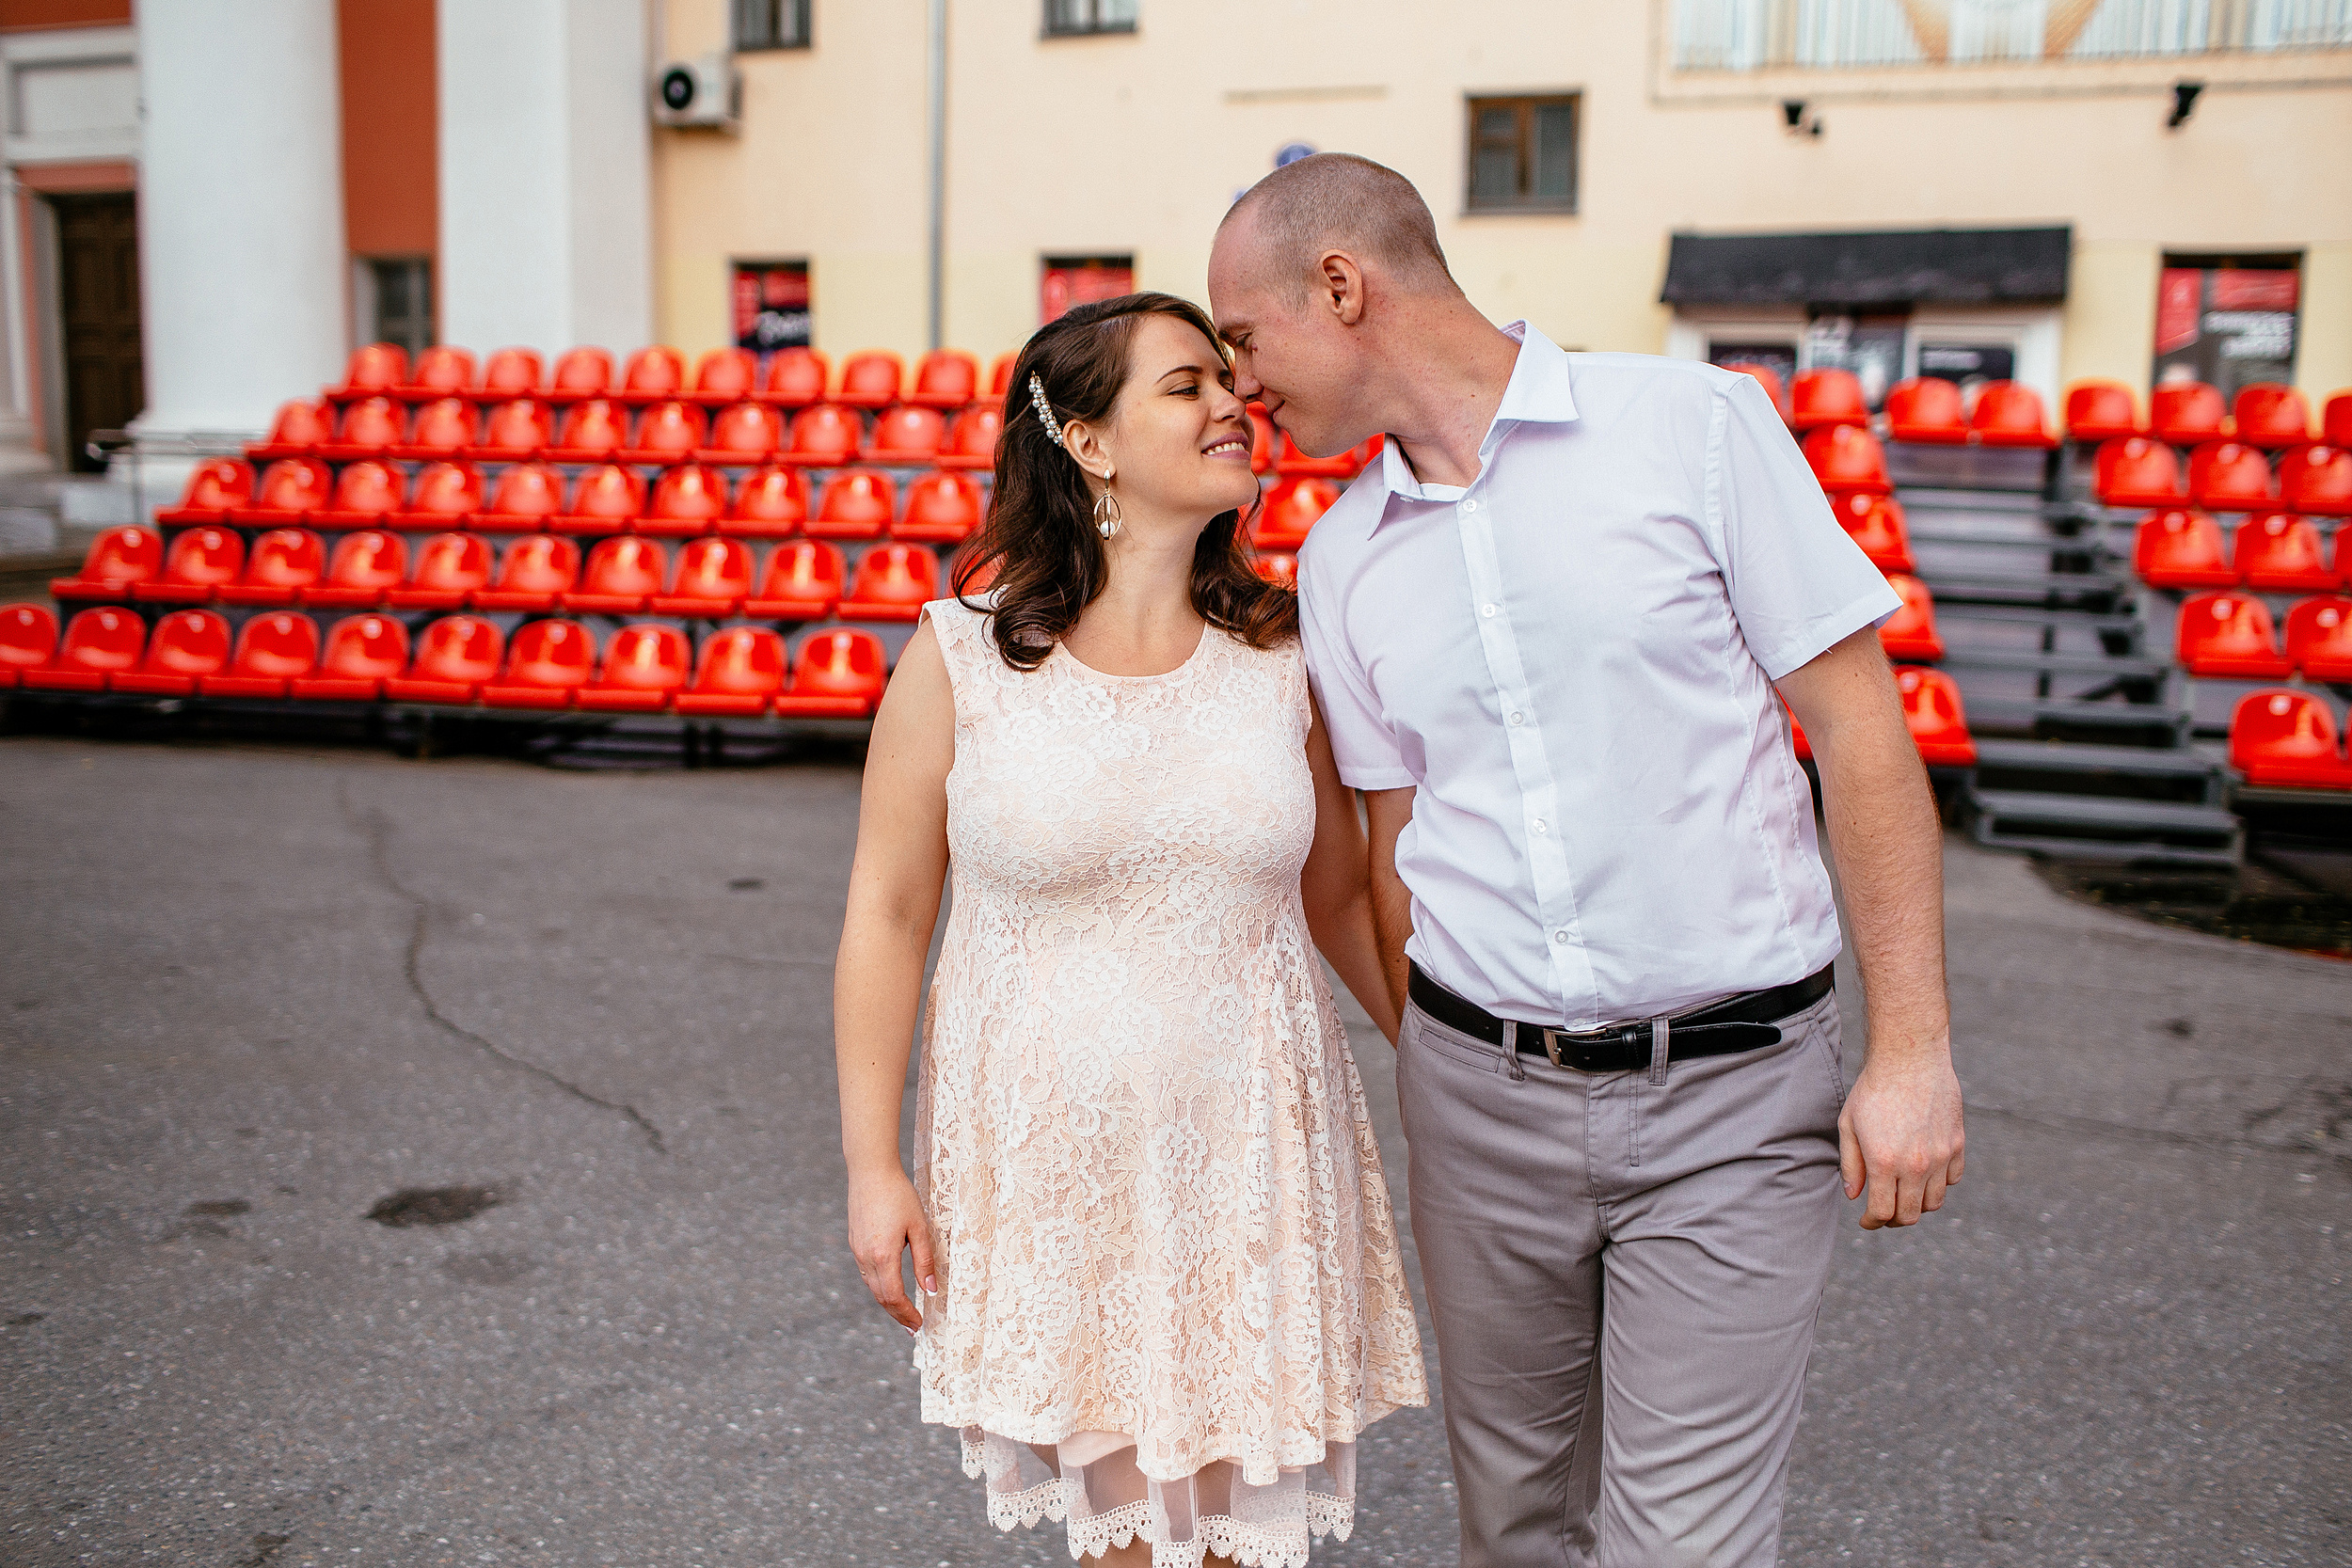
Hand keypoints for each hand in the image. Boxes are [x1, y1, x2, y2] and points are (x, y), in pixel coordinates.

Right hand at [847, 1167, 937, 1329]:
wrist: (870, 1171)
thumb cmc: (899, 1195)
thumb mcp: (919, 1227)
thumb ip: (925, 1260)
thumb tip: (930, 1291)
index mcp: (883, 1255)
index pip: (893, 1297)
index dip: (906, 1314)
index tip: (919, 1325)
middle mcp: (865, 1257)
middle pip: (880, 1297)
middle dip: (897, 1314)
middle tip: (913, 1327)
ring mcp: (857, 1250)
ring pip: (871, 1286)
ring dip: (887, 1302)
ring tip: (904, 1311)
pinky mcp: (855, 1242)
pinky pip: (865, 1272)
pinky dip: (878, 1286)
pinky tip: (889, 1286)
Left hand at [1838, 1042, 1964, 1228]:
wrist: (1910, 1058)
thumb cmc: (1873, 1090)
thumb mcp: (1849, 1125)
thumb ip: (1851, 1164)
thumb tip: (1854, 1196)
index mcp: (1884, 1162)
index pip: (1882, 1212)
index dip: (1872, 1222)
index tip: (1867, 1221)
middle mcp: (1916, 1165)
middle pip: (1909, 1215)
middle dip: (1893, 1220)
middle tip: (1883, 1213)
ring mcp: (1941, 1156)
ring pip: (1934, 1202)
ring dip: (1917, 1205)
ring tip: (1902, 1195)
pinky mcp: (1957, 1144)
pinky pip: (1952, 1180)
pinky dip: (1939, 1185)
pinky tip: (1923, 1175)